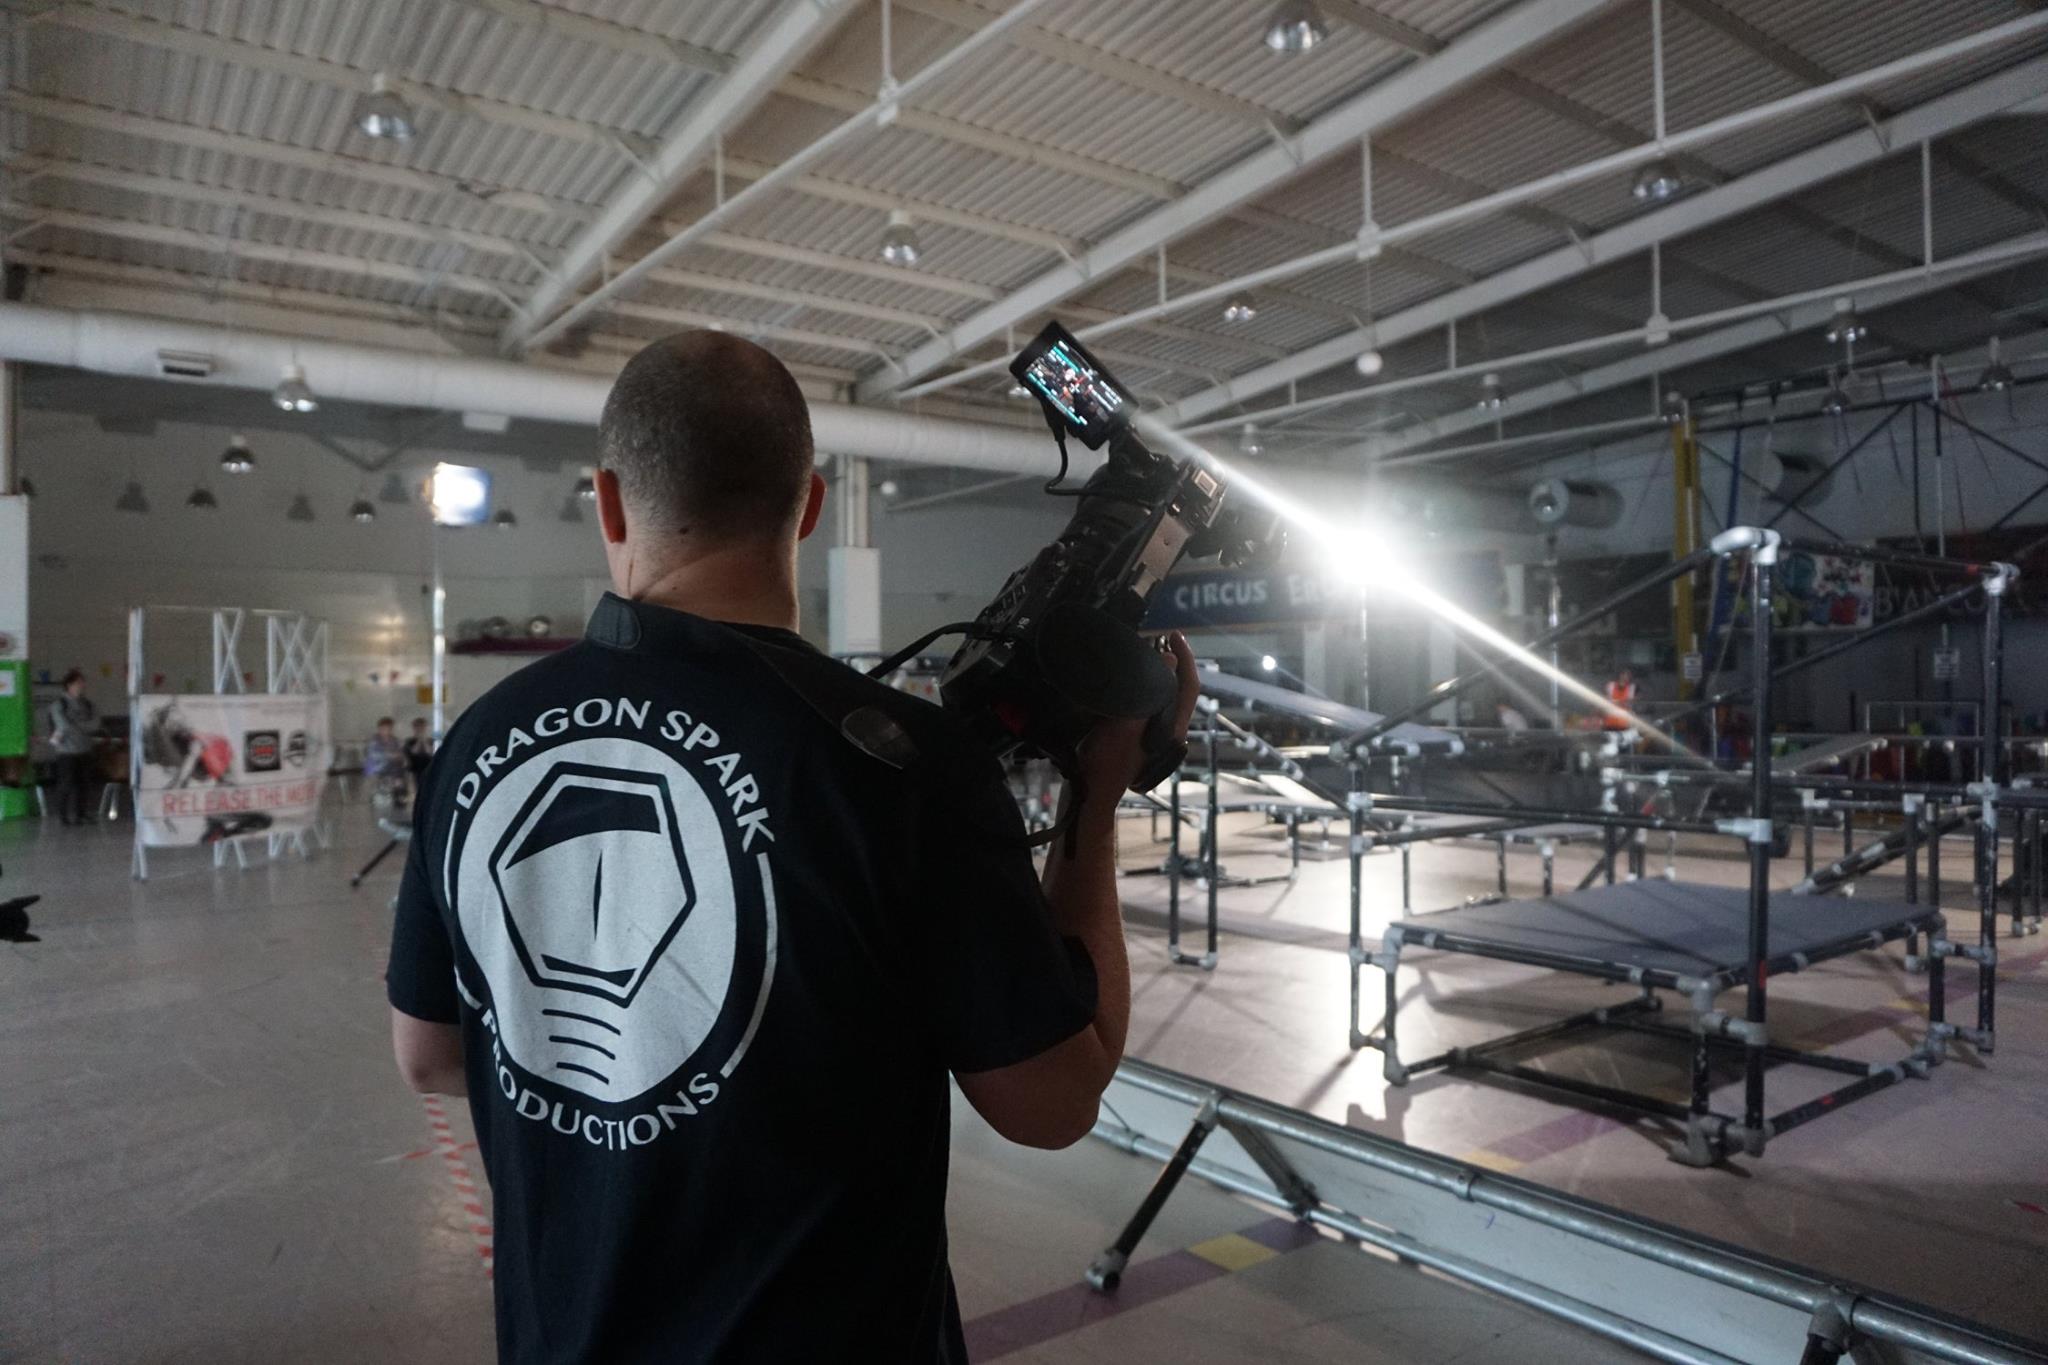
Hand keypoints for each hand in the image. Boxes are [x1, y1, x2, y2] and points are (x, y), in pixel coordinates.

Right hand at [1077, 633, 1199, 792]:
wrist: (1091, 789)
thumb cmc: (1109, 760)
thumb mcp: (1127, 724)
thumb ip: (1149, 694)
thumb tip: (1169, 660)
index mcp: (1172, 726)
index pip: (1189, 685)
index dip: (1186, 657)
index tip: (1173, 635)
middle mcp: (1167, 728)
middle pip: (1179, 688)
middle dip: (1172, 660)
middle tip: (1157, 638)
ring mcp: (1153, 732)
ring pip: (1163, 694)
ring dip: (1157, 671)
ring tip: (1144, 650)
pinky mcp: (1138, 735)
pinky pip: (1147, 701)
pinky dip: (1143, 684)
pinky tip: (1128, 676)